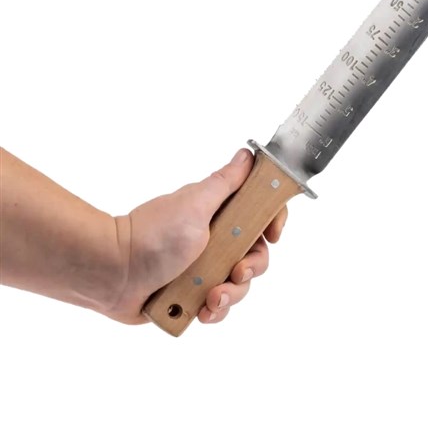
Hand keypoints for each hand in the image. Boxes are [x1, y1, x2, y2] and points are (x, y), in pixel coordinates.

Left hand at [110, 149, 286, 324]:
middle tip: (236, 272)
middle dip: (252, 267)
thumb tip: (247, 155)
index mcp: (220, 215)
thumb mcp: (196, 204)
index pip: (261, 215)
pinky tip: (203, 311)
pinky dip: (216, 311)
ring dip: (232, 294)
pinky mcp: (194, 294)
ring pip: (240, 285)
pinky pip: (220, 306)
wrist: (114, 273)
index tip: (274, 234)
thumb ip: (226, 182)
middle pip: (257, 254)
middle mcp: (216, 240)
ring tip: (212, 297)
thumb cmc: (154, 234)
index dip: (273, 223)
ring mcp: (206, 268)